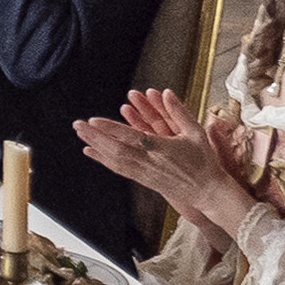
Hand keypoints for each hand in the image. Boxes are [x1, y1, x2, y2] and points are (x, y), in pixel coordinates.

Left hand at [73, 88, 247, 233]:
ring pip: (114, 159)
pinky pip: (119, 168)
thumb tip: (167, 92)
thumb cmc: (203, 161)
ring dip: (96, 146)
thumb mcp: (196, 133)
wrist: (207, 192)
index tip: (94, 121)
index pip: (131, 136)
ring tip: (80, 135)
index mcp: (162, 149)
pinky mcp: (142, 179)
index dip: (111, 129)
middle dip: (95, 136)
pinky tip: (91, 151)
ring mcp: (144, 172)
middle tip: (77, 124)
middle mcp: (149, 162)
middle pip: (116, 149)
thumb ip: (180, 112)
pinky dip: (103, 159)